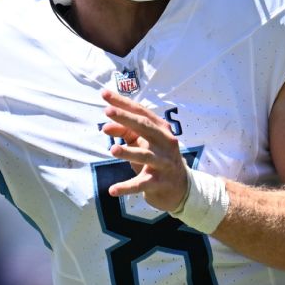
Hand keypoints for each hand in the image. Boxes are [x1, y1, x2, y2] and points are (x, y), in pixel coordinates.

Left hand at [100, 89, 187, 211]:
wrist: (180, 187)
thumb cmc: (157, 159)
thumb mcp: (142, 143)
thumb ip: (126, 132)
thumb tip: (106, 126)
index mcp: (161, 129)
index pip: (141, 112)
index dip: (123, 103)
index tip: (105, 94)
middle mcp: (165, 143)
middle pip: (145, 127)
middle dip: (126, 118)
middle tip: (107, 111)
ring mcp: (164, 163)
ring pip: (145, 155)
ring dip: (128, 152)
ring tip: (113, 149)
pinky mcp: (159, 182)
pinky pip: (141, 184)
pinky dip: (127, 187)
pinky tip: (112, 190)